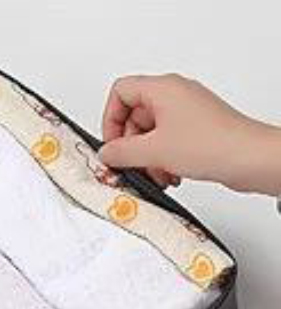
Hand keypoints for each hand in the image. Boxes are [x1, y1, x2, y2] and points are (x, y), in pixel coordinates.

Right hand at [100, 73, 280, 194]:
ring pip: (150, 133)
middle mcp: (175, 95)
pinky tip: (169, 174)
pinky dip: (162, 159)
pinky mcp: (196, 128)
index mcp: (163, 88)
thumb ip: (121, 152)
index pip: (121, 92)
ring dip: (147, 158)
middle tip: (131, 164)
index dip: (110, 119)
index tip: (113, 144)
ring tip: (155, 174)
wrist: (248, 158)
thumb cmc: (212, 144)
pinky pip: (166, 141)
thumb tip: (106, 153)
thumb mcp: (152, 151)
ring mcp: (186, 111)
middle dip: (131, 146)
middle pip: (134, 116)